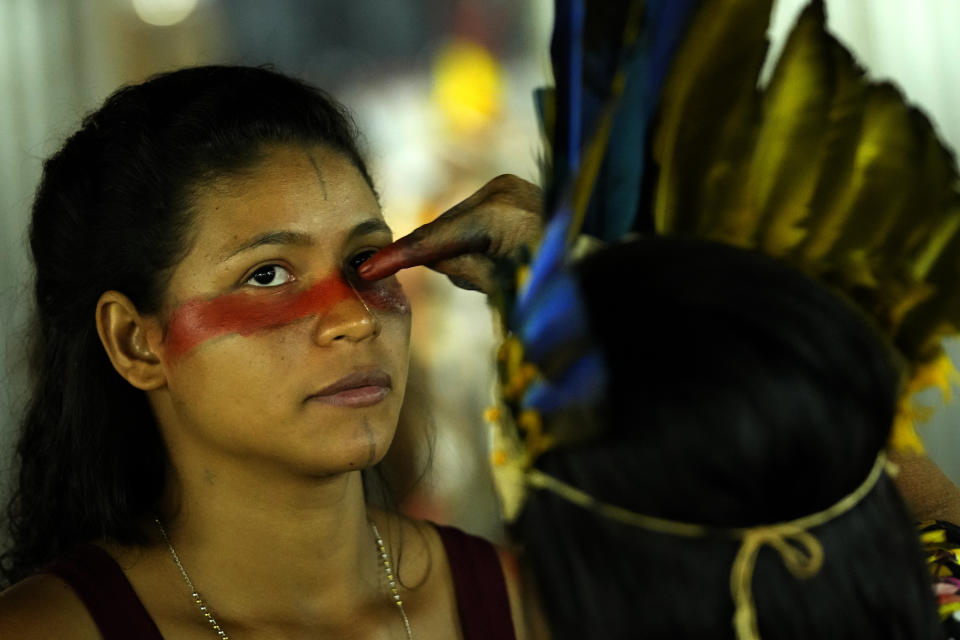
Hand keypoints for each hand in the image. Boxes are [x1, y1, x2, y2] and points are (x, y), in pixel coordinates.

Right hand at [358, 174, 542, 293]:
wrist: (596, 259)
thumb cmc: (554, 280)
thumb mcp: (502, 286)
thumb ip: (461, 270)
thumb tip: (433, 258)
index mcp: (500, 216)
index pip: (436, 238)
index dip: (400, 256)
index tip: (369, 268)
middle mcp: (499, 191)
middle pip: (443, 228)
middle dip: (439, 255)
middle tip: (476, 280)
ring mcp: (505, 185)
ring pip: (455, 222)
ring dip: (459, 247)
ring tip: (499, 266)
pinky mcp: (508, 188)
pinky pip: (472, 217)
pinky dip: (471, 237)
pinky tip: (498, 250)